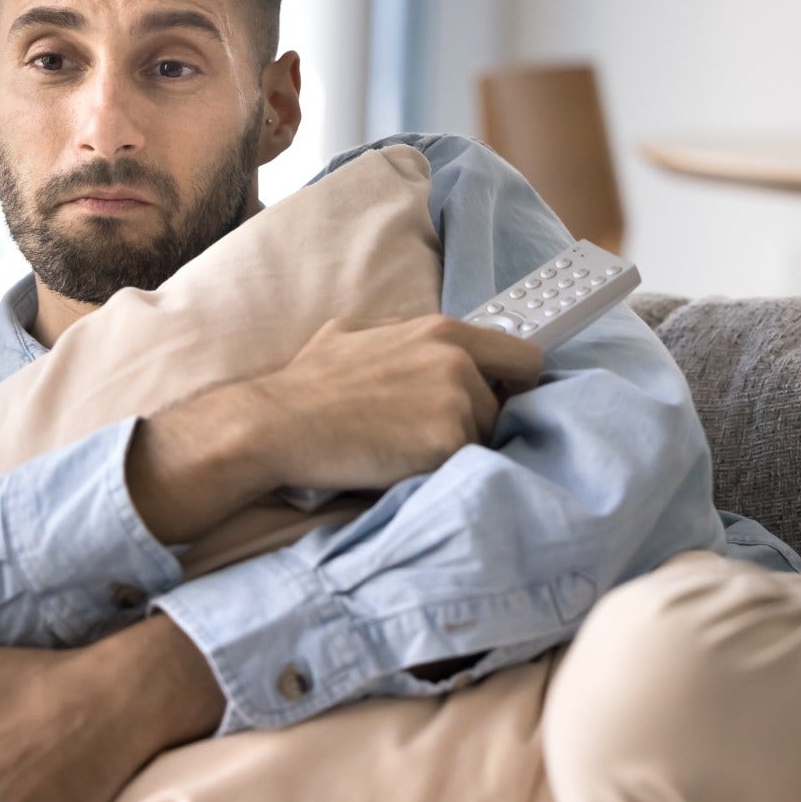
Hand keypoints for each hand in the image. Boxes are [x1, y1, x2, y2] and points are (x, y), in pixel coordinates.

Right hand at [243, 313, 543, 493]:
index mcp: (442, 331)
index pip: (522, 357)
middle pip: (504, 405)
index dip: (512, 385)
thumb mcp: (357, 333)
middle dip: (480, 420)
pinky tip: (399, 465)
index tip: (499, 401)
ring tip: (403, 449)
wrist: (278, 424)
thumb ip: (405, 334)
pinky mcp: (447, 443)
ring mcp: (456, 401)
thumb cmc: (308, 384)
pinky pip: (462, 465)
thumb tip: (424, 341)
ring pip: (484, 438)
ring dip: (455, 448)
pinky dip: (437, 471)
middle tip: (436, 434)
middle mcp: (458, 360)